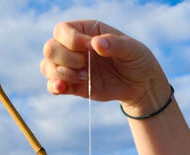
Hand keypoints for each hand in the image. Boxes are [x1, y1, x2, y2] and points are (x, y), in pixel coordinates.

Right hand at [40, 20, 169, 115]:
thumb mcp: (132, 50)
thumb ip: (115, 44)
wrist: (142, 85)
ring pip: (47, 66)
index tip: (91, 49)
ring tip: (84, 78)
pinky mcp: (74, 85)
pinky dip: (54, 87)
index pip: (63, 30)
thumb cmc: (138, 61)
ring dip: (61, 73)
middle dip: (65, 58)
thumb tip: (95, 43)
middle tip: (86, 65)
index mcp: (86, 31)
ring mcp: (72, 67)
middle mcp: (74, 48)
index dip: (71, 40)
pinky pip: (53, 85)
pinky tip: (64, 88)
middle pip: (50, 48)